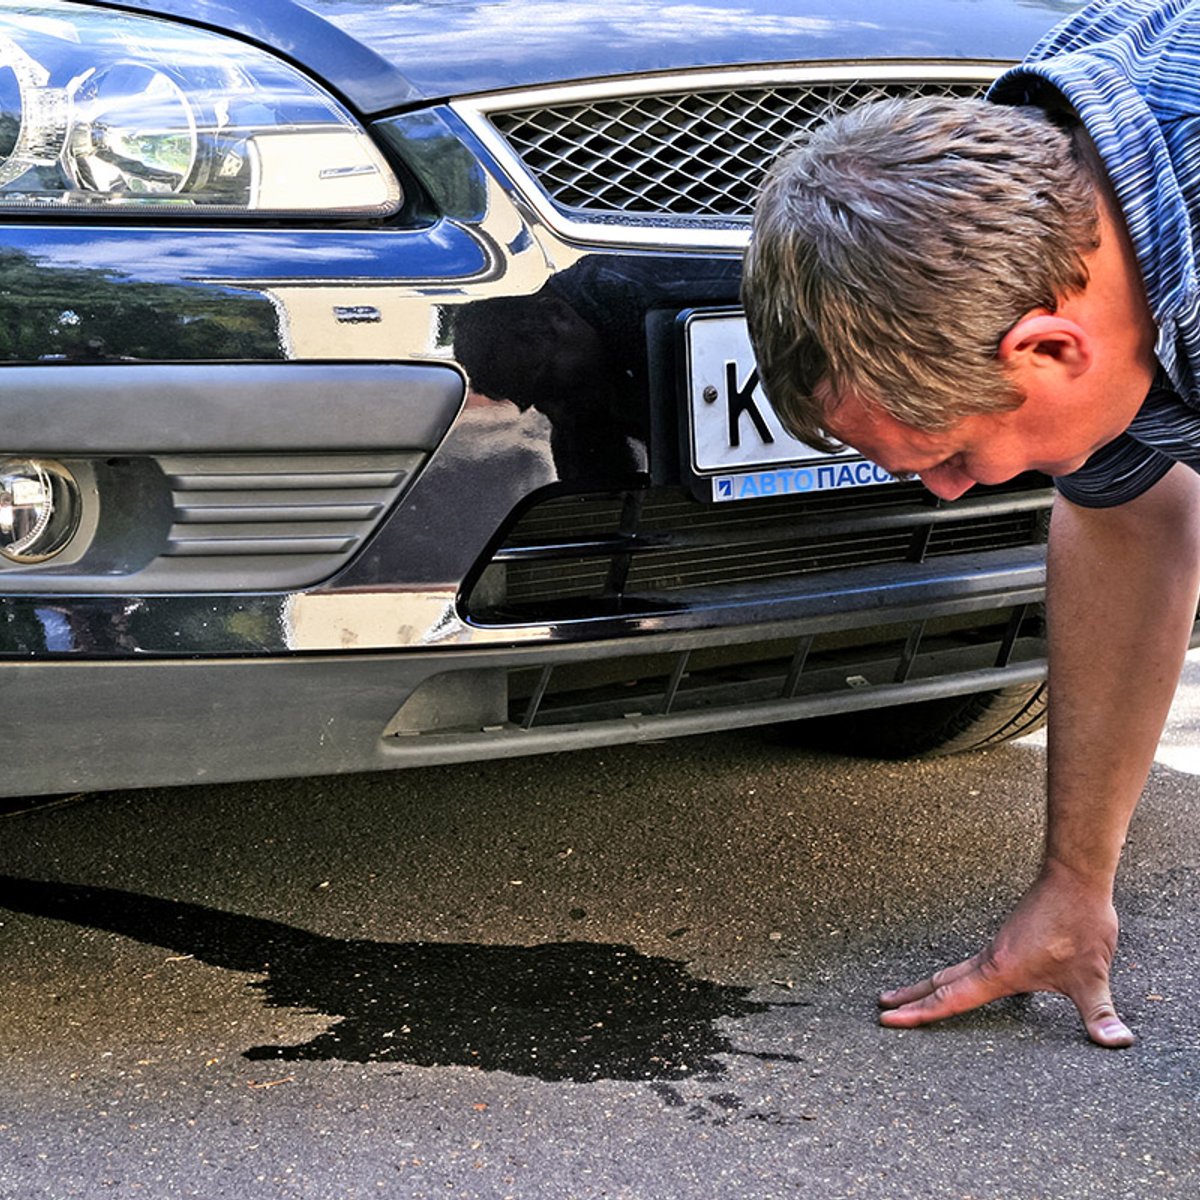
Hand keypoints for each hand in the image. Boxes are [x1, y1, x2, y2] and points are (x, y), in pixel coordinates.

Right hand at [878, 863, 1134, 1046]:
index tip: (888, 1019)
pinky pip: (969, 963)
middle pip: (940, 982)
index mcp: (999, 971)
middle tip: (883, 1007)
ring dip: (927, 984)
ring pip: (952, 970)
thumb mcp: (1091, 976)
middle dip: (911, 997)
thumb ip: (1100, 1013)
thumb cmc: (1079, 925)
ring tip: (906, 993)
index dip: (919, 1012)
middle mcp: (990, 959)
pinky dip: (951, 975)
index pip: (951, 999)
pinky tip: (961, 981)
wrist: (1074, 879)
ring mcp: (995, 948)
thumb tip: (1118, 1043)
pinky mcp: (1006, 941)